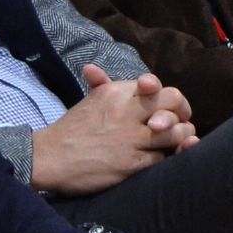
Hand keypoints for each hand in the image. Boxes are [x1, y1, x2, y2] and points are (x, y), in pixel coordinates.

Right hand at [31, 65, 197, 193]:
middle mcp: (126, 111)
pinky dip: (164, 158)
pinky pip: (162, 158)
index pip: (159, 86)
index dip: (171, 97)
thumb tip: (92, 68)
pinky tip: (159, 157)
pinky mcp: (130, 163)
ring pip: (174, 132)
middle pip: (173, 103)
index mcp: (118, 92)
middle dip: (183, 114)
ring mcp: (130, 138)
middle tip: (181, 124)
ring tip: (176, 142)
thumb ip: (101, 84)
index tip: (170, 108)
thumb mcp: (89, 101)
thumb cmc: (73, 129)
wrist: (49, 157)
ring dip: (181, 138)